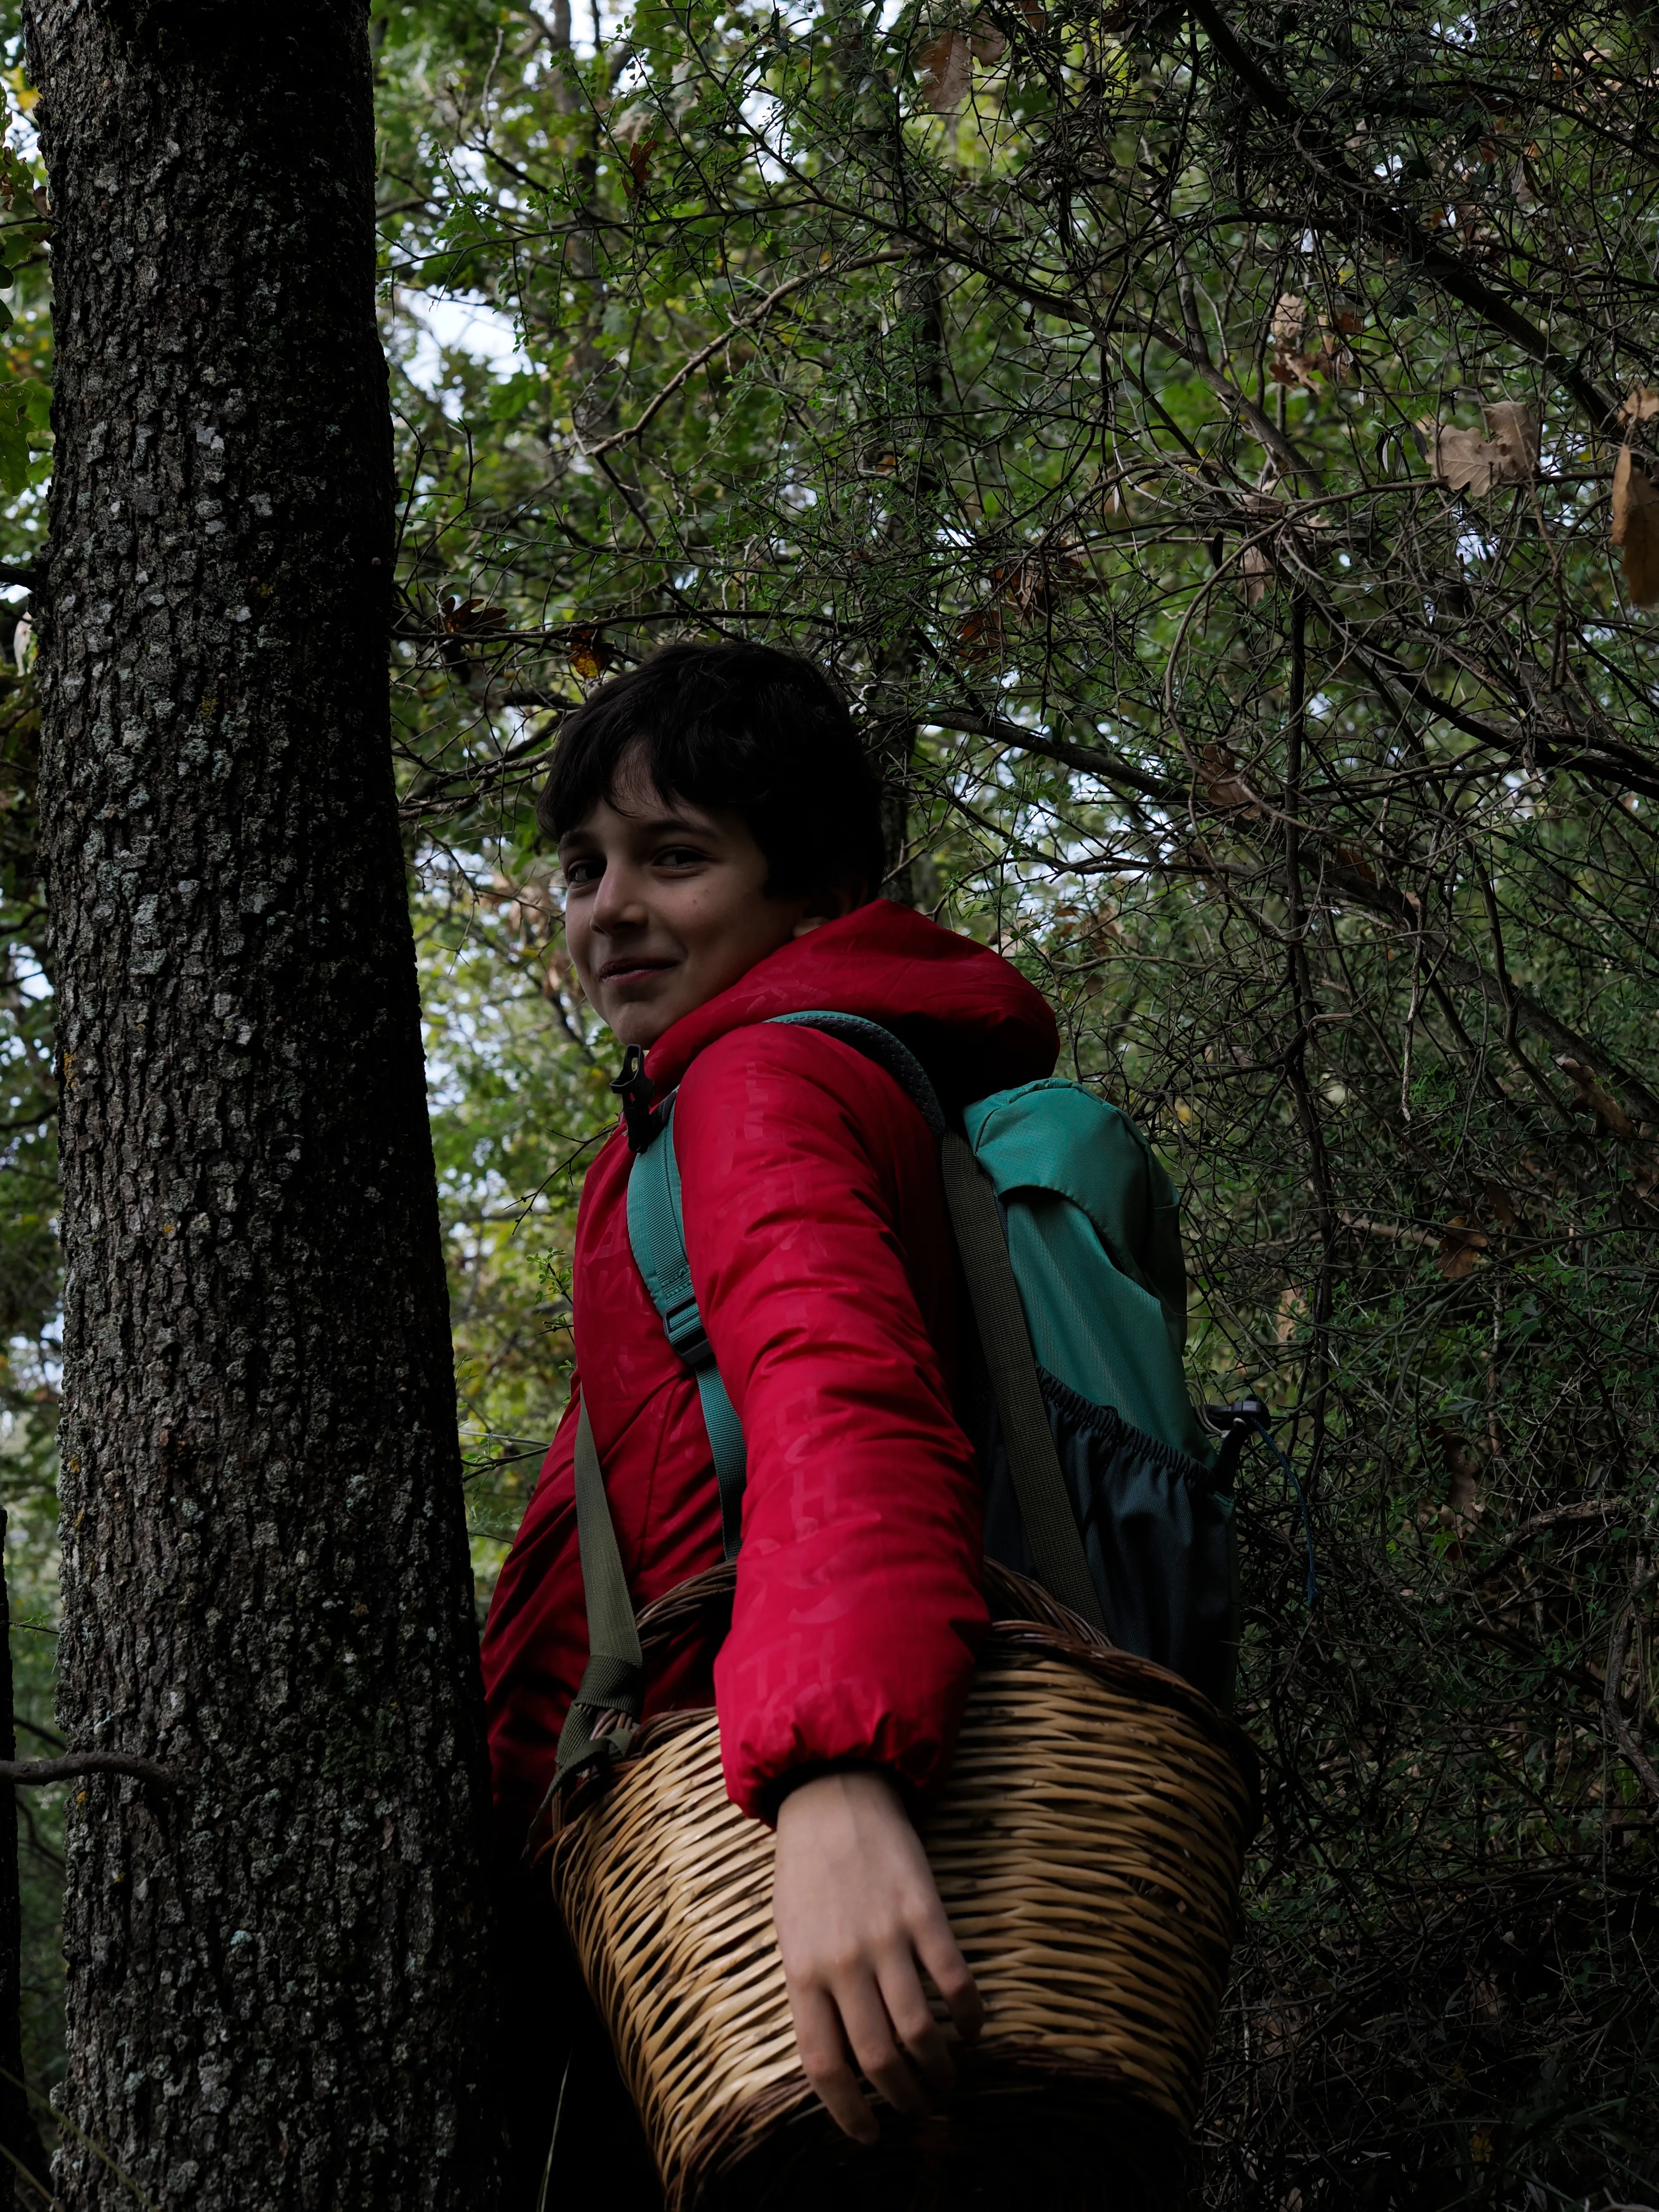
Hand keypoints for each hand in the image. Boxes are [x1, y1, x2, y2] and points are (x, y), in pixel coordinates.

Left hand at [771, 1767, 983, 2144]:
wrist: (831, 1795)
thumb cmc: (807, 1871)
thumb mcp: (792, 1936)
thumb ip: (812, 1993)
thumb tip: (842, 2058)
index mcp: (803, 1971)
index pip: (825, 2065)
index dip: (849, 2113)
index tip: (870, 2136)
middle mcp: (843, 1962)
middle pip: (878, 2058)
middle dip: (904, 2098)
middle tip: (920, 2110)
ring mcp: (886, 1937)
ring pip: (919, 2030)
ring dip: (939, 2068)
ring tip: (948, 2080)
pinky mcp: (924, 1911)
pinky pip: (954, 1980)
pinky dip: (969, 2015)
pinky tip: (973, 2028)